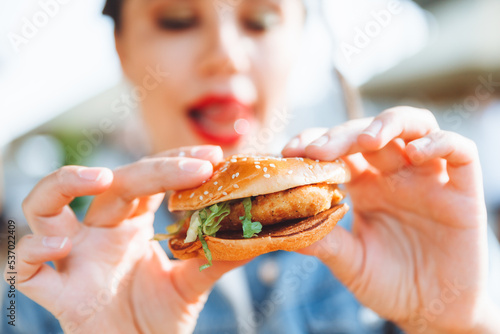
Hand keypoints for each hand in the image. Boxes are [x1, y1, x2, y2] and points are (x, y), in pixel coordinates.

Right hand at [5, 146, 247, 333]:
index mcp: (130, 225)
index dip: (174, 163)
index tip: (213, 157)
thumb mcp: (192, 283)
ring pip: (45, 205)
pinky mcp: (56, 291)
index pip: (147, 180)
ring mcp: (74, 257)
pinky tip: (59, 244)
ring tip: (102, 178)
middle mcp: (99, 232)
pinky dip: (32, 250)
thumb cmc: (157, 319)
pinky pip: (25, 266)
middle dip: (152, 169)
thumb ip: (218, 258)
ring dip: (65, 183)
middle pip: (112, 185)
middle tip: (196, 165)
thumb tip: (259, 235)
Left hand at [283, 107, 499, 332]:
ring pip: (414, 126)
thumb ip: (325, 241)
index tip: (290, 151)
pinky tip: (415, 153)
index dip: (316, 142)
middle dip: (342, 135)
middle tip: (317, 150)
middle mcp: (395, 175)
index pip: (340, 149)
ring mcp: (429, 178)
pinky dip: (439, 143)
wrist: (432, 311)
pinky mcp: (463, 190)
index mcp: (366, 187)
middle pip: (370, 133)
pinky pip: (459, 151)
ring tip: (365, 140)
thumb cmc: (389, 284)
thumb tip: (281, 228)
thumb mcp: (351, 262)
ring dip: (388, 124)